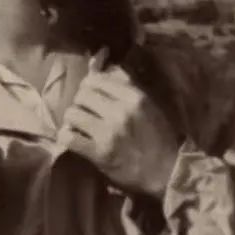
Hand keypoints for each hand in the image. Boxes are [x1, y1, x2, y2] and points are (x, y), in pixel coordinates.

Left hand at [58, 55, 177, 198]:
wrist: (167, 172)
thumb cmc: (158, 137)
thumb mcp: (147, 105)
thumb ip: (125, 85)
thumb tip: (100, 61)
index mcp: (134, 97)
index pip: (96, 79)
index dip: (89, 86)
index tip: (91, 95)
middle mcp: (120, 111)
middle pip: (81, 94)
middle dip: (80, 102)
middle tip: (85, 111)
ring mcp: (109, 132)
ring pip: (72, 113)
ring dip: (73, 120)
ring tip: (79, 126)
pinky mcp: (99, 153)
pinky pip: (69, 137)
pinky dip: (67, 138)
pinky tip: (74, 139)